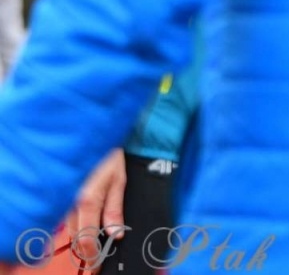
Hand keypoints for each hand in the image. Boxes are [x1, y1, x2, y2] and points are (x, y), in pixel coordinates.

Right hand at [67, 148, 126, 269]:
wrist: (90, 135)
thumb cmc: (108, 155)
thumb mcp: (118, 181)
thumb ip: (115, 209)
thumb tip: (116, 233)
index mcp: (87, 199)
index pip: (86, 237)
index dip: (92, 253)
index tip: (98, 262)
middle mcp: (69, 202)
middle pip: (76, 236)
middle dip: (86, 248)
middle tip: (98, 257)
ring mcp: (62, 199)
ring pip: (69, 228)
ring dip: (81, 238)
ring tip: (95, 244)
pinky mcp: (60, 196)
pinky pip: (65, 217)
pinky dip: (75, 225)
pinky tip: (86, 226)